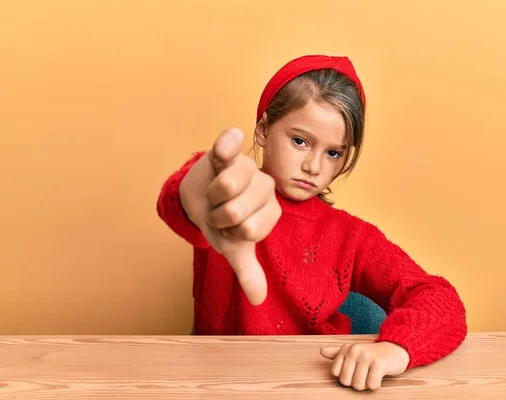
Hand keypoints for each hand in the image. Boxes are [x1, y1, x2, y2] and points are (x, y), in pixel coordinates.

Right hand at [179, 128, 281, 305]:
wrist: (200, 197)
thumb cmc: (222, 221)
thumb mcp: (234, 247)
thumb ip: (248, 271)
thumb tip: (259, 299)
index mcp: (272, 210)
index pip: (249, 231)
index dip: (229, 234)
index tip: (230, 229)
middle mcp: (266, 186)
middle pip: (236, 209)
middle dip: (217, 216)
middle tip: (219, 211)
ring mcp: (247, 166)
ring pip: (228, 185)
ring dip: (210, 197)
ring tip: (214, 194)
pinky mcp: (227, 149)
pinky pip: (229, 142)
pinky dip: (226, 143)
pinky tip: (224, 147)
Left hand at [319, 341, 409, 390]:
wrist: (395, 349)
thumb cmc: (372, 354)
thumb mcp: (353, 351)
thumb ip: (337, 353)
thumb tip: (321, 351)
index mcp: (346, 348)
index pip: (336, 374)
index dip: (346, 377)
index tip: (355, 370)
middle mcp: (355, 350)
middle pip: (346, 382)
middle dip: (356, 382)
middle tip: (365, 373)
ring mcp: (366, 356)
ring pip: (358, 385)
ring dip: (366, 384)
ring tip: (372, 374)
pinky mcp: (379, 363)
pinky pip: (371, 385)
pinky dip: (376, 385)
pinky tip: (379, 375)